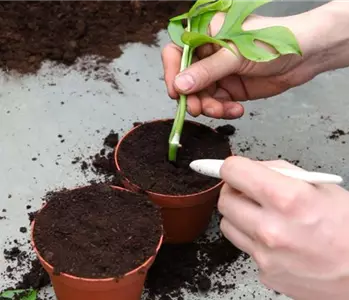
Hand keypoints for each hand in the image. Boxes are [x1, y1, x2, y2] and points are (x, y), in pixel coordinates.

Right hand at [162, 1, 348, 118]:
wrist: (306, 55)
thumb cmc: (273, 41)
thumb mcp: (237, 54)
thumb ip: (208, 71)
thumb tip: (180, 85)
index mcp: (205, 35)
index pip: (176, 53)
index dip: (172, 73)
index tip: (176, 92)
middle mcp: (208, 54)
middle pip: (186, 80)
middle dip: (193, 97)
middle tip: (199, 109)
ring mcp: (219, 73)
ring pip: (201, 96)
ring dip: (210, 107)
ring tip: (225, 110)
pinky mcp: (230, 89)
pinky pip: (217, 104)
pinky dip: (224, 110)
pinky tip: (237, 109)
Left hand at [218, 157, 348, 299]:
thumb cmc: (348, 228)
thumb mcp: (320, 186)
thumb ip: (280, 172)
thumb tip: (251, 169)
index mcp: (287, 199)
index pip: (233, 172)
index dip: (232, 167)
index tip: (233, 170)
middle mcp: (271, 228)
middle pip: (225, 200)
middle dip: (234, 191)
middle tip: (247, 192)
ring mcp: (266, 254)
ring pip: (228, 224)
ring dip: (239, 215)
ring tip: (261, 215)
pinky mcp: (265, 273)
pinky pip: (245, 247)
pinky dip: (253, 239)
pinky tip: (275, 239)